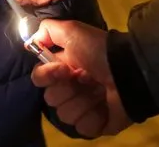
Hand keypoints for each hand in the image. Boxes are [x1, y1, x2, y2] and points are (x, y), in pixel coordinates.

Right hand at [30, 20, 132, 137]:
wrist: (129, 70)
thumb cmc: (100, 51)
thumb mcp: (72, 30)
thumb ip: (47, 30)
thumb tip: (30, 42)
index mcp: (64, 69)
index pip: (39, 78)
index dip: (47, 75)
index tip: (64, 69)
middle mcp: (71, 89)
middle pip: (51, 98)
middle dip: (67, 89)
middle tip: (85, 78)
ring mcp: (84, 108)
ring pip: (65, 114)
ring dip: (82, 101)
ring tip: (98, 91)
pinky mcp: (96, 124)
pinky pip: (83, 128)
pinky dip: (94, 116)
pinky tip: (103, 105)